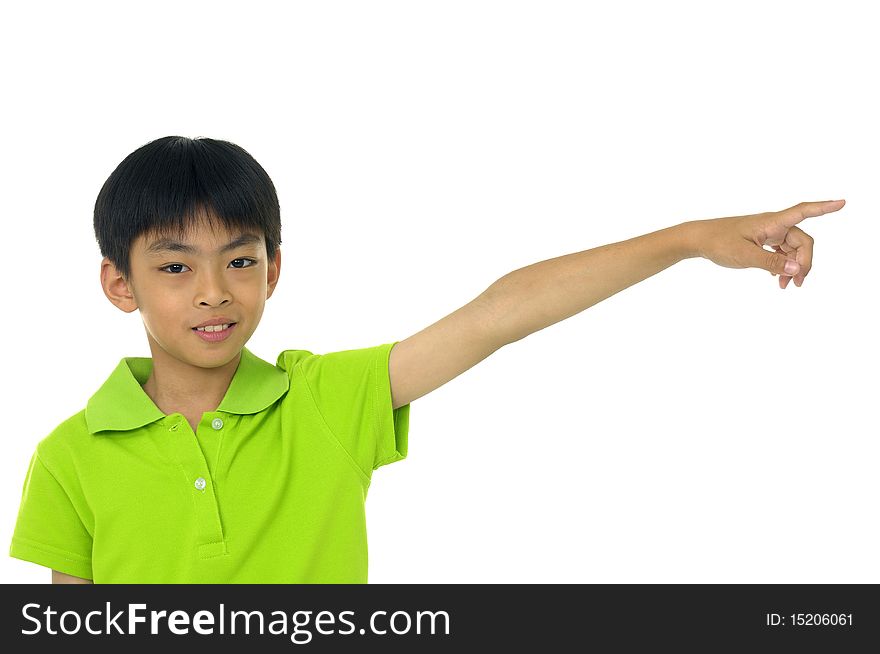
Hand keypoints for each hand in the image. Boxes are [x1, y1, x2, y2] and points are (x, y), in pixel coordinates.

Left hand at [690, 199, 845, 288]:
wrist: (698, 240)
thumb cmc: (718, 242)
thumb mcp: (744, 256)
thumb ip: (771, 262)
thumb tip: (797, 268)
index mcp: (771, 222)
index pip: (803, 211)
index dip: (824, 208)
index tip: (843, 202)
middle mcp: (773, 225)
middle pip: (801, 241)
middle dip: (804, 261)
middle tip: (797, 283)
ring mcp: (767, 233)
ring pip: (791, 249)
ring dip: (793, 267)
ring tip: (785, 285)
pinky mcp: (761, 241)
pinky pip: (780, 252)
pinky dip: (782, 265)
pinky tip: (777, 279)